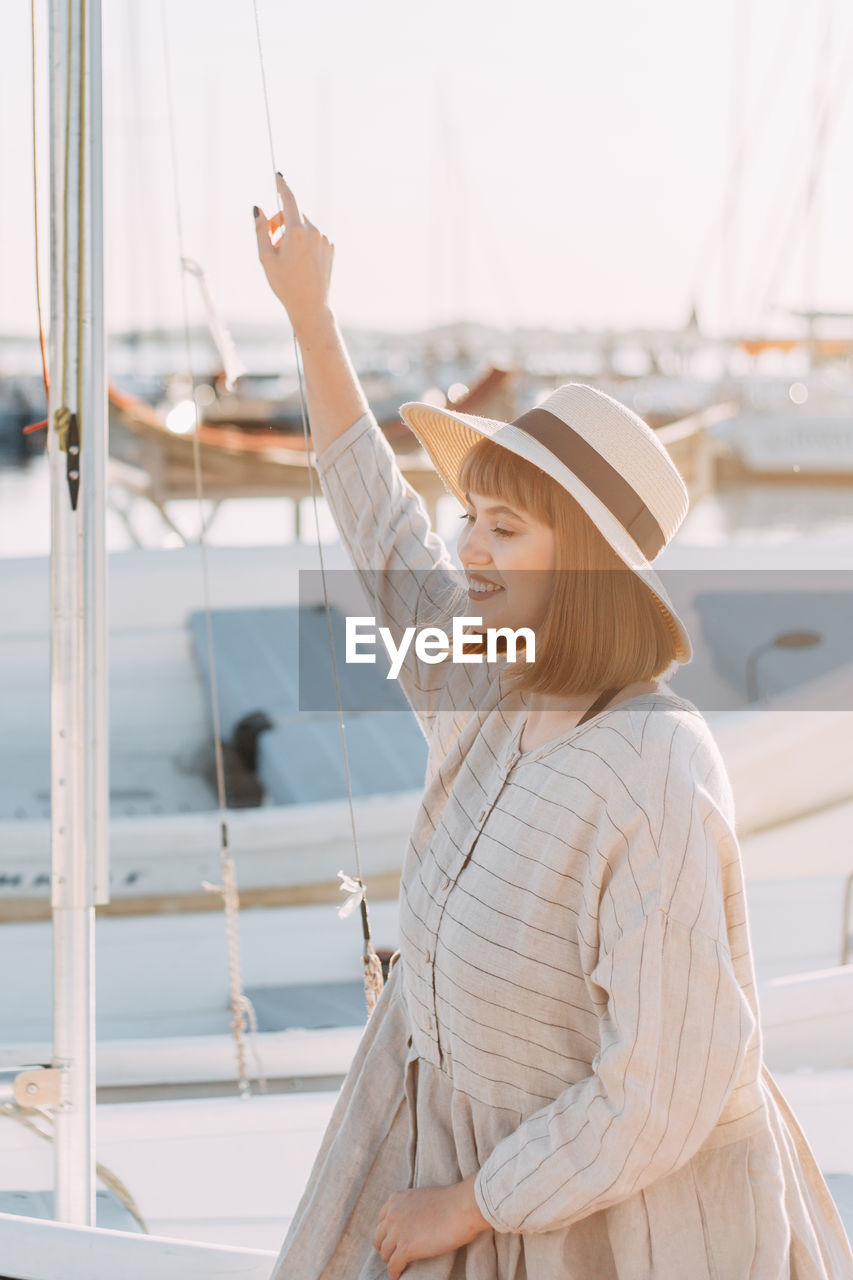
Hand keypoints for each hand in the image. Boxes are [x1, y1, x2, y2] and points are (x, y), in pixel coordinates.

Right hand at [253, 173, 334, 340]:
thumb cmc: (284, 284)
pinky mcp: (330, 248)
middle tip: (271, 240)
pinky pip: (314, 238)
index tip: (278, 175)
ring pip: (304, 227)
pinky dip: (304, 243)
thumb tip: (258, 209)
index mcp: (297, 232)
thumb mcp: (265, 257)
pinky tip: (300, 262)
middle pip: (294, 215)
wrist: (310, 306)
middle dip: (280, 222)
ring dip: (292, 234)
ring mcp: (324, 240)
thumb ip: (261, 230)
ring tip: (286, 257)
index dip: (282, 186)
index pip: (289, 199)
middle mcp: (314, 232)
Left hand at [373, 1175, 489, 1278]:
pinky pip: (393, 1266)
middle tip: (395, 1254)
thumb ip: (413, 1208)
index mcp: (396, 1199)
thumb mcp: (423, 1197)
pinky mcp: (406, 1248)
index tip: (392, 1240)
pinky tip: (398, 1276)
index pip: (381, 1220)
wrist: (462, 1206)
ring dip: (391, 1261)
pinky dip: (395, 1273)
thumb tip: (414, 1222)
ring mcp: (398, 1231)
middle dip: (386, 1247)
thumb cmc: (452, 1201)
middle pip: (379, 1238)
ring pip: (385, 1254)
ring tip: (398, 1266)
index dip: (386, 1233)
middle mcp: (392, 1214)